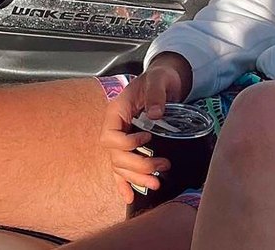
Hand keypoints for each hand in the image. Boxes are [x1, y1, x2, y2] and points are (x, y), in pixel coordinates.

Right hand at [98, 52, 192, 202]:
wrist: (164, 80)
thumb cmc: (158, 78)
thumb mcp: (158, 80)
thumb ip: (155, 95)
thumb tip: (155, 115)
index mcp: (116, 112)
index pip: (110, 136)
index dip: (126, 143)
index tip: (147, 140)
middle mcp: (115, 129)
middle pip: (116, 156)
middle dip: (138, 165)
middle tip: (162, 167)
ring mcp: (122, 139)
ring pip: (120, 166)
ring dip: (136, 178)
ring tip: (155, 184)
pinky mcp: (131, 146)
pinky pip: (121, 168)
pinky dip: (124, 183)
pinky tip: (130, 196)